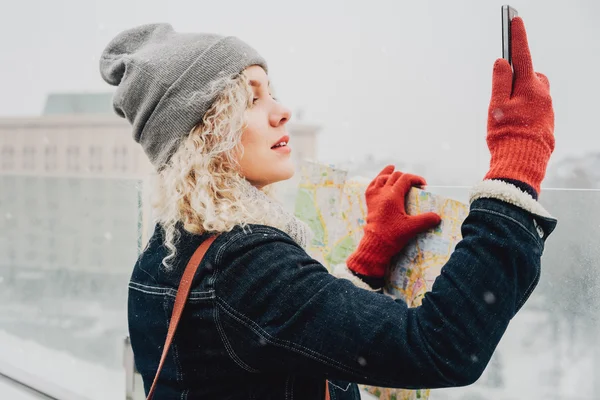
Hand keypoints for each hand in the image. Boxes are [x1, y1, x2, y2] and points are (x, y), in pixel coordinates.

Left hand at [347, 165, 440, 277]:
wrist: (375, 246)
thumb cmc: (393, 236)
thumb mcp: (412, 228)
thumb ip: (426, 220)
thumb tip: (438, 217)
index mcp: (392, 196)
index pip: (405, 179)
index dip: (416, 179)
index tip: (424, 185)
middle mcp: (382, 193)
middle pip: (394, 176)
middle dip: (406, 177)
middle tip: (414, 184)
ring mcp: (374, 198)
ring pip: (380, 179)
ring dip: (389, 174)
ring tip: (393, 170)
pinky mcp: (369, 204)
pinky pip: (371, 187)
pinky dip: (376, 181)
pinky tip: (379, 180)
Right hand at [485, 17, 554, 194]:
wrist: (522, 162)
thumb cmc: (507, 135)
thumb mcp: (496, 106)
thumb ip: (499, 82)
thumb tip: (502, 62)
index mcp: (530, 87)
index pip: (523, 55)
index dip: (518, 36)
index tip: (515, 19)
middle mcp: (543, 95)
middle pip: (529, 76)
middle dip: (517, 78)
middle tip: (501, 95)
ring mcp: (548, 109)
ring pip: (533, 93)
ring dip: (520, 97)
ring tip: (506, 116)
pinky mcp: (547, 122)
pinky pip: (535, 109)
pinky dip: (525, 111)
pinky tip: (514, 126)